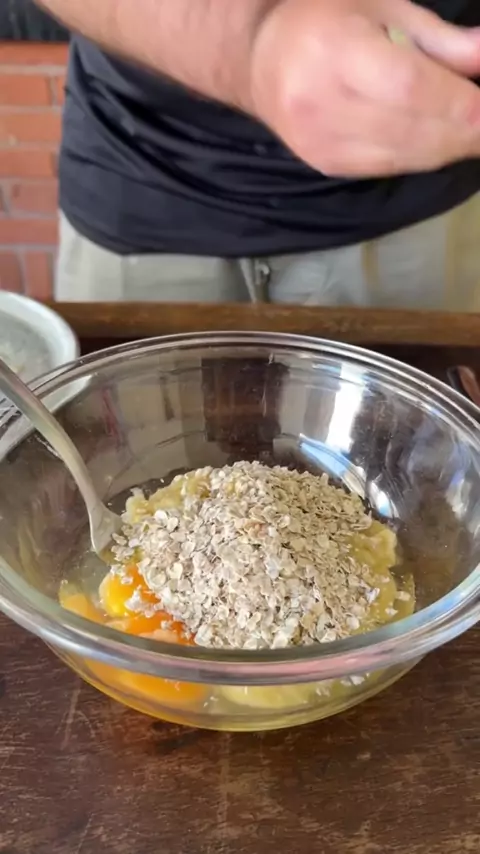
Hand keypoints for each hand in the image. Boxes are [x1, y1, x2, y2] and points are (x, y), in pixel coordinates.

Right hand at [249, 0, 479, 175]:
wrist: (260, 60)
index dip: (458, 104)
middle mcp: (321, 103)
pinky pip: (388, 166)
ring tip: (472, 133)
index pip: (408, 87)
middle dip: (463, 131)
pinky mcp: (325, 164)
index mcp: (334, 49)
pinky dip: (422, 156)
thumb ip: (440, 40)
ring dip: (448, 148)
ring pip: (404, 155)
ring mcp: (320, 142)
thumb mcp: (382, 8)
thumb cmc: (323, 19)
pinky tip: (440, 141)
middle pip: (411, 128)